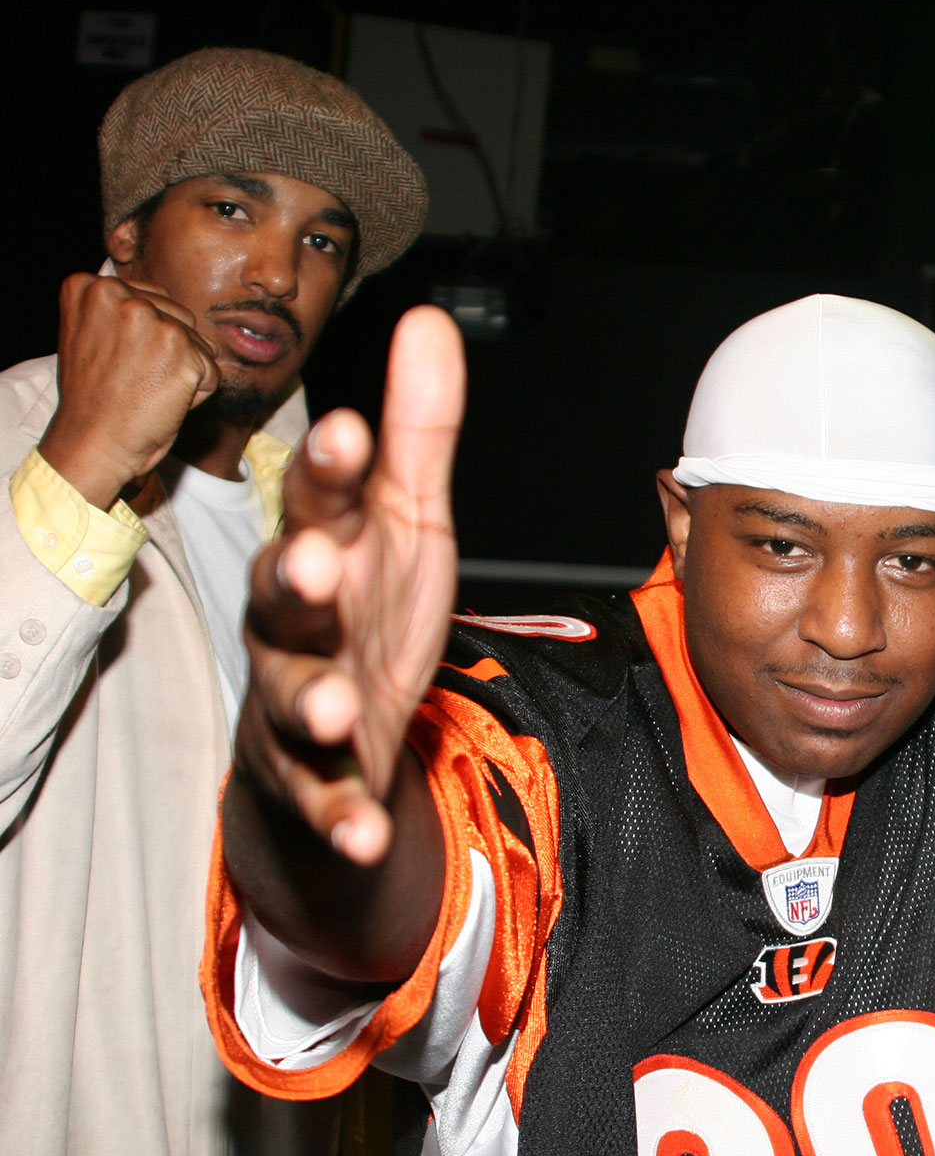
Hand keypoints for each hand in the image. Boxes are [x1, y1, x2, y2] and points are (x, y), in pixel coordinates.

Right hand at [38, 273, 220, 508]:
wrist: (92, 443)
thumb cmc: (96, 398)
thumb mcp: (92, 337)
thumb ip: (121, 312)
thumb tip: (166, 305)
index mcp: (90, 287)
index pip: (155, 300)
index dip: (146, 339)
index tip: (117, 361)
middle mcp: (118, 294)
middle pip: (181, 319)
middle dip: (170, 353)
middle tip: (133, 379)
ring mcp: (151, 321)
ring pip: (200, 344)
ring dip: (185, 371)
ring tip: (147, 390)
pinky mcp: (182, 351)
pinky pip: (212, 372)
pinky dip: (197, 394)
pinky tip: (163, 402)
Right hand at [234, 306, 464, 865]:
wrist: (344, 729)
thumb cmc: (369, 606)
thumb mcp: (405, 518)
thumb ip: (417, 433)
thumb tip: (430, 321)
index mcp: (323, 551)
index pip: (318, 504)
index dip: (329, 473)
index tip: (345, 433)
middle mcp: (296, 625)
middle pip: (284, 599)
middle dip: (297, 581)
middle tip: (315, 566)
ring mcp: (298, 704)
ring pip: (294, 700)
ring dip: (317, 700)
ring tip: (342, 706)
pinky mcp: (316, 780)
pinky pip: (326, 802)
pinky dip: (345, 819)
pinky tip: (367, 835)